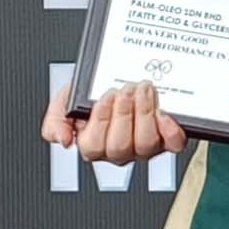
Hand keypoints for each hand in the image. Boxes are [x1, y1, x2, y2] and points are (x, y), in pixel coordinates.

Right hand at [41, 79, 187, 161]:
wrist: (118, 78)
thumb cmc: (92, 93)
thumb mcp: (65, 101)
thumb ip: (56, 121)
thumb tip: (64, 140)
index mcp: (94, 144)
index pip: (94, 146)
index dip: (101, 121)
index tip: (106, 95)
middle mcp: (119, 150)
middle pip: (120, 146)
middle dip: (124, 113)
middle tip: (127, 89)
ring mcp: (144, 146)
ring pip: (146, 144)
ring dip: (145, 113)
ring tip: (144, 89)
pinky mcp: (167, 140)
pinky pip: (173, 144)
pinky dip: (171, 130)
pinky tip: (165, 112)